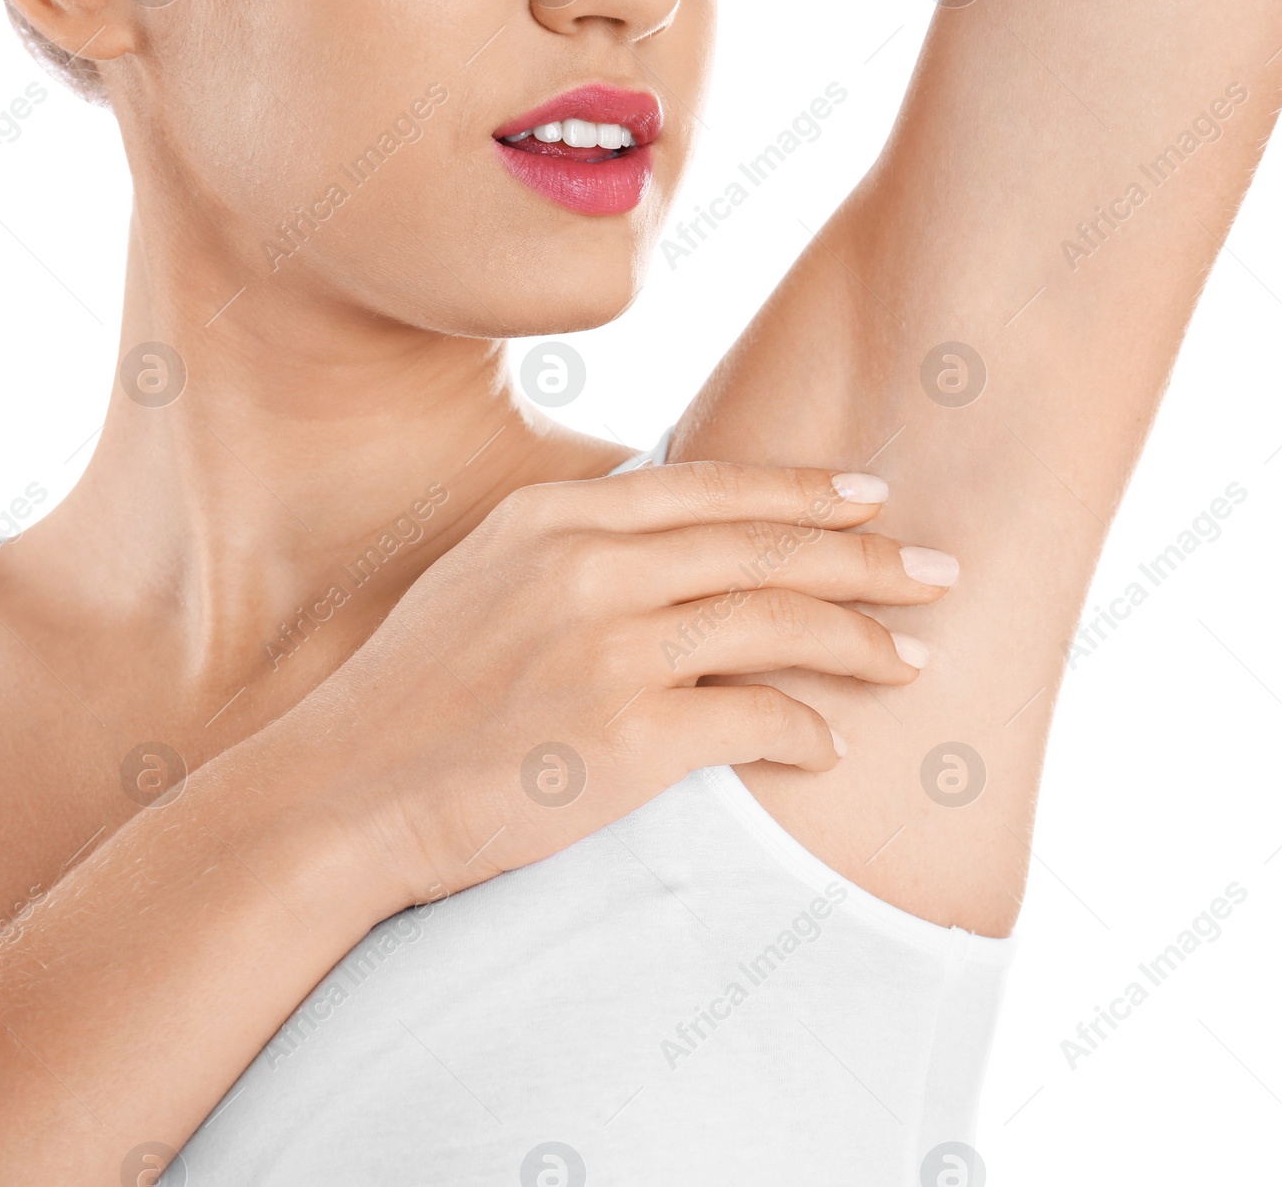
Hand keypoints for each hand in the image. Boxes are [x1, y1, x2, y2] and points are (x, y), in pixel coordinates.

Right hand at [274, 461, 956, 911]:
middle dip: (867, 557)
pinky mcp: (627, 732)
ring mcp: (610, 644)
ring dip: (860, 640)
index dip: (805, 491)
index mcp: (554, 515)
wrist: (343, 794)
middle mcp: (589, 563)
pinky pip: (757, 718)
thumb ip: (574, 545)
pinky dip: (806, 730)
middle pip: (765, 545)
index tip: (872, 498)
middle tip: (938, 571)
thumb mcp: (482, 578)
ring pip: (778, 620)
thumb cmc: (411, 697)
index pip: (713, 487)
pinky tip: (829, 745)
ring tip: (912, 658)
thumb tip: (668, 536)